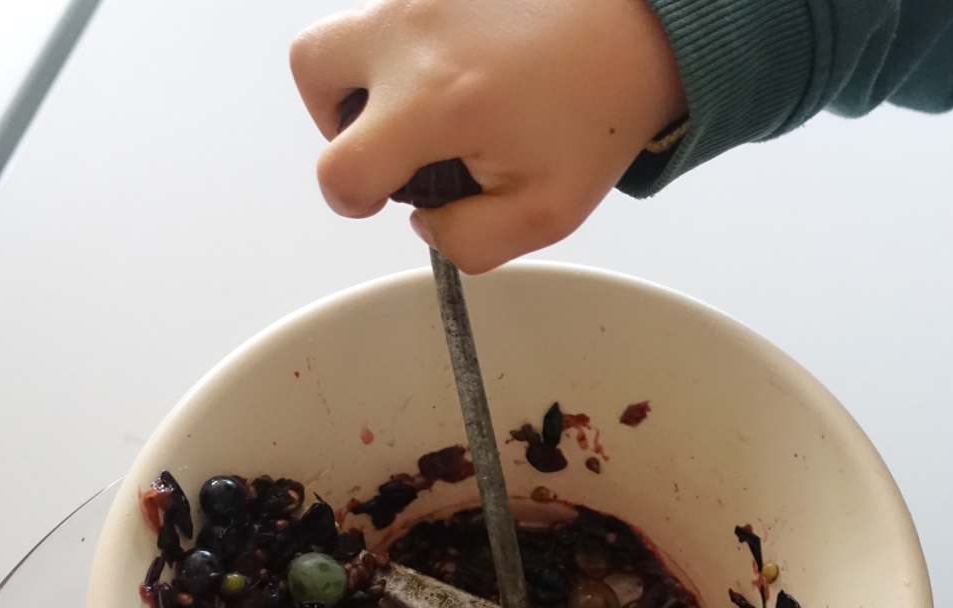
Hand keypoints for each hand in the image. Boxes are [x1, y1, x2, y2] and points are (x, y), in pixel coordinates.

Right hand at [290, 0, 684, 272]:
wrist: (641, 30)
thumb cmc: (598, 111)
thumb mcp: (546, 212)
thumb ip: (469, 240)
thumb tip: (426, 222)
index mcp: (435, 104)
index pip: (342, 167)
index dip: (352, 198)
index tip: (381, 196)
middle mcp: (412, 38)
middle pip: (311, 72)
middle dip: (332, 117)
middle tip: (383, 137)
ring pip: (345, 32)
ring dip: (364, 75)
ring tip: (419, 102)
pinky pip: (390, 11)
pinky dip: (406, 45)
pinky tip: (459, 67)